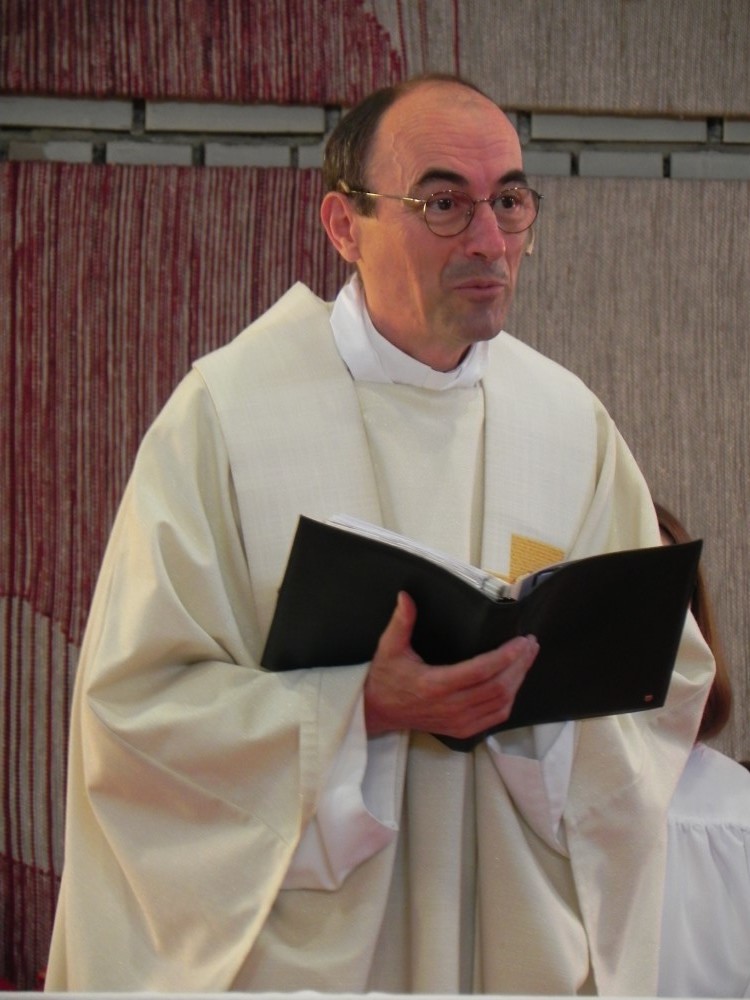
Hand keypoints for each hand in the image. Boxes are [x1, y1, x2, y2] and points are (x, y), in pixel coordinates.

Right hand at [363, 591, 538, 738]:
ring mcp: (458, 721)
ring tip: (528, 657)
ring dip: (519, 679)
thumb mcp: (389, 647)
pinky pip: (496, 717)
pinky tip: (515, 681)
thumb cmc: (385, 678)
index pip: (480, 670)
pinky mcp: (462, 729)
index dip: (505, 656)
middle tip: (530, 643)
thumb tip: (405, 596)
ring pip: (501, 702)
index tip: (521, 641)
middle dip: (519, 664)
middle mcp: (450, 706)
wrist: (377, 711)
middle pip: (498, 686)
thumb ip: (401, 621)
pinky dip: (510, 699)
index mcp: (434, 684)